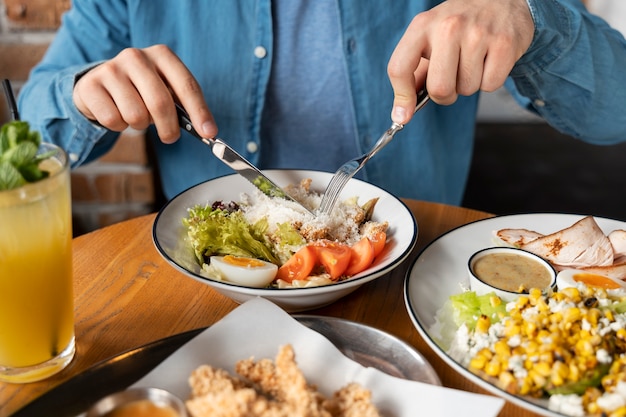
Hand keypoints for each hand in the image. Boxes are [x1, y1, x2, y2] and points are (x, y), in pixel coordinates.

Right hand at [73, 44, 216, 142]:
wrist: (99, 84)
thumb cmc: (141, 91)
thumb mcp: (165, 90)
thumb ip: (184, 107)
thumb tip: (207, 131)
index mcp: (162, 55)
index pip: (186, 85)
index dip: (199, 111)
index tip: (209, 133)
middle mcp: (136, 56)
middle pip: (160, 103)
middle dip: (169, 128)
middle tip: (170, 138)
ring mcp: (111, 69)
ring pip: (136, 115)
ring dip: (139, 126)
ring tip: (135, 115)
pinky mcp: (91, 85)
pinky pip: (113, 120)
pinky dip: (119, 126)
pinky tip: (116, 113)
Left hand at [387, 0, 533, 123]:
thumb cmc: (459, 25)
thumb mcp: (430, 37)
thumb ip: (415, 72)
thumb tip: (402, 111)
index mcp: (422, 25)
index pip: (400, 68)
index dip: (402, 98)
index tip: (402, 116)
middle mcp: (448, 27)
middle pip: (439, 88)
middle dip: (445, 95)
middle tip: (451, 81)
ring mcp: (478, 34)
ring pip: (466, 90)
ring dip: (469, 85)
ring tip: (473, 61)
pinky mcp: (504, 43)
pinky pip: (489, 85)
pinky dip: (489, 81)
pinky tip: (489, 60)